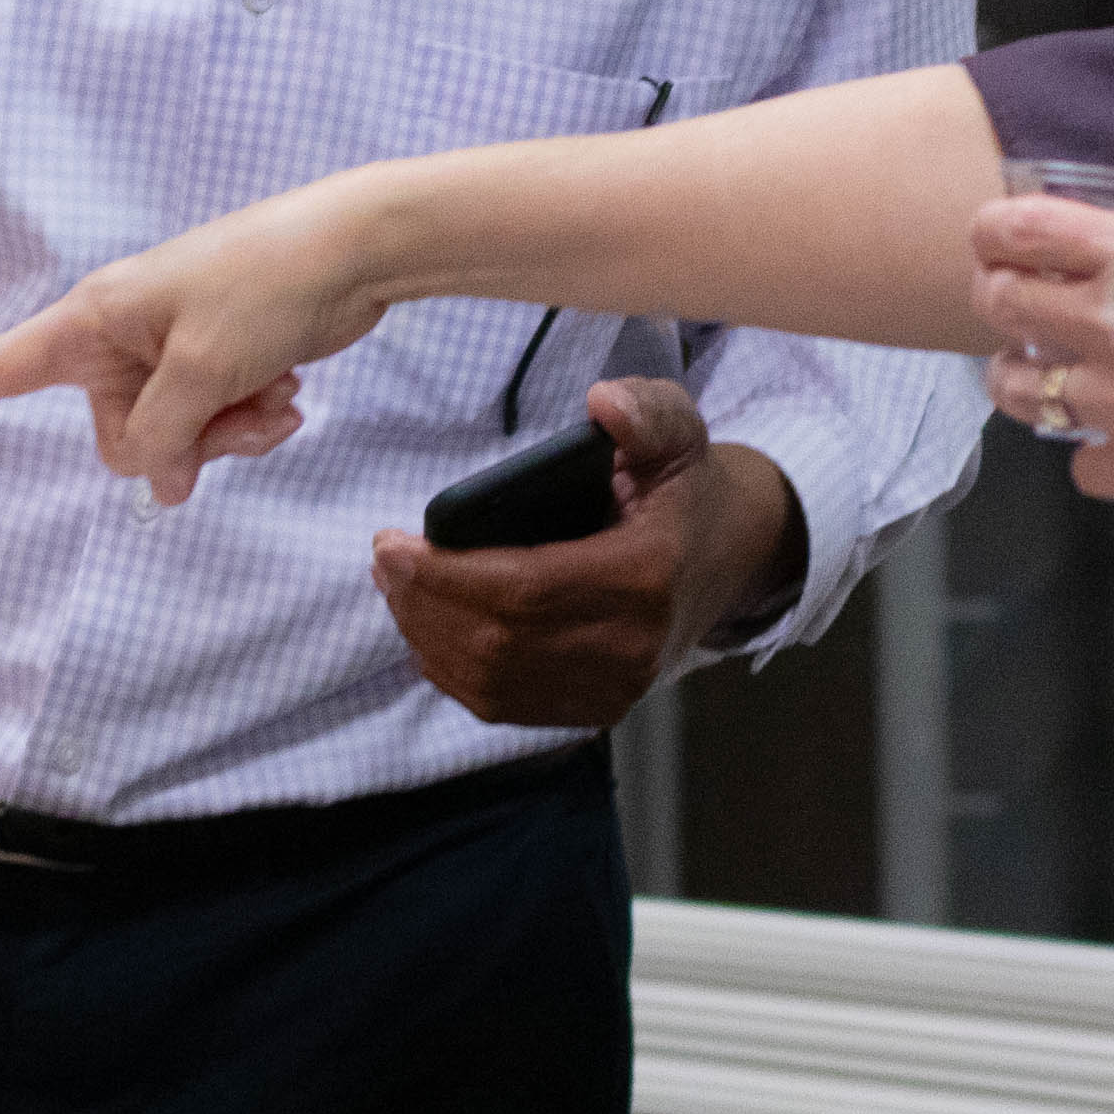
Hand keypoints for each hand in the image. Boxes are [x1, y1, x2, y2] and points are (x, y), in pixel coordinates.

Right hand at [0, 177, 399, 496]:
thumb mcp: (203, 371)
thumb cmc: (266, 285)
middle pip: (118, 435)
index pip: (0, 367)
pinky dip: (250, 418)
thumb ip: (163, 437)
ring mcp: (170, 349)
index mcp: (96, 321)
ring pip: (174, 438)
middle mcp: (122, 336)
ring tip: (275, 395)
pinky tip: (289, 392)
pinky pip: (212, 422)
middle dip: (181, 441)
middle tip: (237, 407)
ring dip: (229, 433)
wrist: (354, 248)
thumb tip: (158, 483)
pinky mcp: (215, 359)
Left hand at [374, 376, 804, 730]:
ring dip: (428, 638)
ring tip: (396, 589)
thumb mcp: (676, 434)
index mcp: (646, 575)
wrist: (729, 557)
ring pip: (493, 683)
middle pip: (497, 642)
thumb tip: (602, 404)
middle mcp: (632, 646)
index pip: (523, 590)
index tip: (391, 543)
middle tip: (384, 561)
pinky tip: (426, 632)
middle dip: (424, 603)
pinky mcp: (597, 709)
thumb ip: (644, 412)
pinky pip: (505, 706)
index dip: (445, 574)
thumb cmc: (685, 489)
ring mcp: (615, 688)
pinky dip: (453, 673)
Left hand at [975, 195, 1113, 510]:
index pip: (1025, 229)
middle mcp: (1113, 327)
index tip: (994, 235)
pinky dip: (1093, 455)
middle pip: (1000, 305)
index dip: (996, 230)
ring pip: (1018, 391)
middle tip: (1012, 300)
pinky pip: (1081, 466)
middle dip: (997, 297)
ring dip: (1021, 377)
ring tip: (1040, 373)